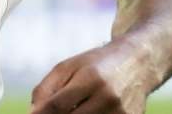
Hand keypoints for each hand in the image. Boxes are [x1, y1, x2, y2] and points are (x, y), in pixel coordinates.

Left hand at [28, 42, 151, 113]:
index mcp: (91, 78)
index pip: (57, 106)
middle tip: (53, 112)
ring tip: (75, 107)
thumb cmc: (96, 64)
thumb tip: (33, 113)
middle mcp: (108, 97)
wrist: (138, 63)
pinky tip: (88, 110)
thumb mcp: (69, 67)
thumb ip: (46, 88)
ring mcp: (120, 113)